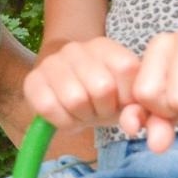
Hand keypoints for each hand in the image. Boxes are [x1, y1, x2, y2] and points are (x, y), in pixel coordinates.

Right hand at [24, 37, 174, 145]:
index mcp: (105, 47)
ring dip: (82, 116)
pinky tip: (66, 116)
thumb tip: (142, 130)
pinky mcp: (32, 81)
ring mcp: (52, 63)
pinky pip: (49, 108)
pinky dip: (62, 121)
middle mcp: (77, 49)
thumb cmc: (103, 95)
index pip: (126, 68)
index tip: (122, 102)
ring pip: (75, 99)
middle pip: (101, 87)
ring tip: (83, 113)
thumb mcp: (126, 98)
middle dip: (104, 109)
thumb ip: (145, 114)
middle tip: (99, 111)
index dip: (127, 96)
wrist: (61, 81)